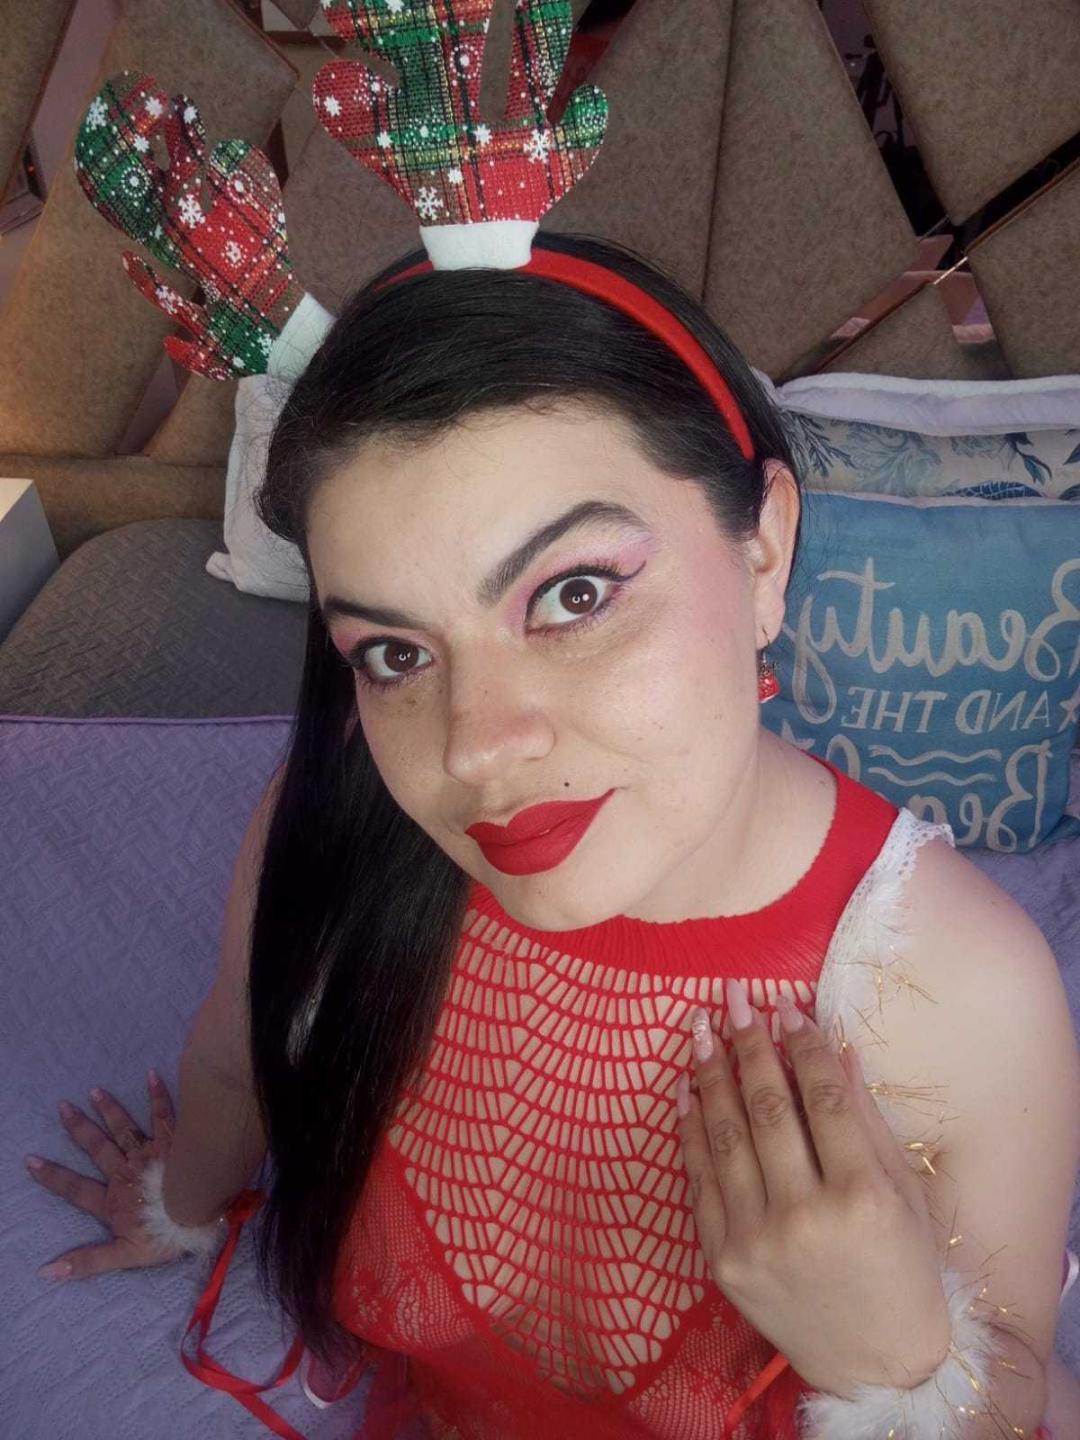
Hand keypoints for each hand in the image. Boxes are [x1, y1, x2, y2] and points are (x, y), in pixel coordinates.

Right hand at [26, 1070, 184, 1279]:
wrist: (202, 1213)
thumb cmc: (166, 1236)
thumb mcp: (123, 1256)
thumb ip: (86, 1262)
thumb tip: (46, 1271)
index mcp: (113, 1200)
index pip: (75, 1188)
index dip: (53, 1177)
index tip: (32, 1161)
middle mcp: (126, 1172)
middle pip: (98, 1148)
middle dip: (79, 1128)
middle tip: (63, 1106)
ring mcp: (149, 1153)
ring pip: (124, 1128)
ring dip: (109, 1109)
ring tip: (95, 1090)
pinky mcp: (173, 1141)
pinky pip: (164, 1114)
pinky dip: (159, 1094)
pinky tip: (152, 1074)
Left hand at [677, 979, 951, 1399]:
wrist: (875, 1364)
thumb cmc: (901, 1269)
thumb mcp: (902, 1192)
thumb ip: (866, 1119)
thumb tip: (835, 1045)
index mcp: (862, 1197)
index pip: (825, 1099)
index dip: (803, 1046)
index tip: (786, 1006)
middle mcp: (805, 1217)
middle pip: (768, 1109)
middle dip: (749, 1044)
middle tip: (735, 997)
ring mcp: (757, 1241)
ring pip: (725, 1137)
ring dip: (711, 1074)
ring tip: (701, 1027)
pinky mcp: (723, 1261)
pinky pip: (699, 1180)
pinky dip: (690, 1130)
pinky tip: (686, 1088)